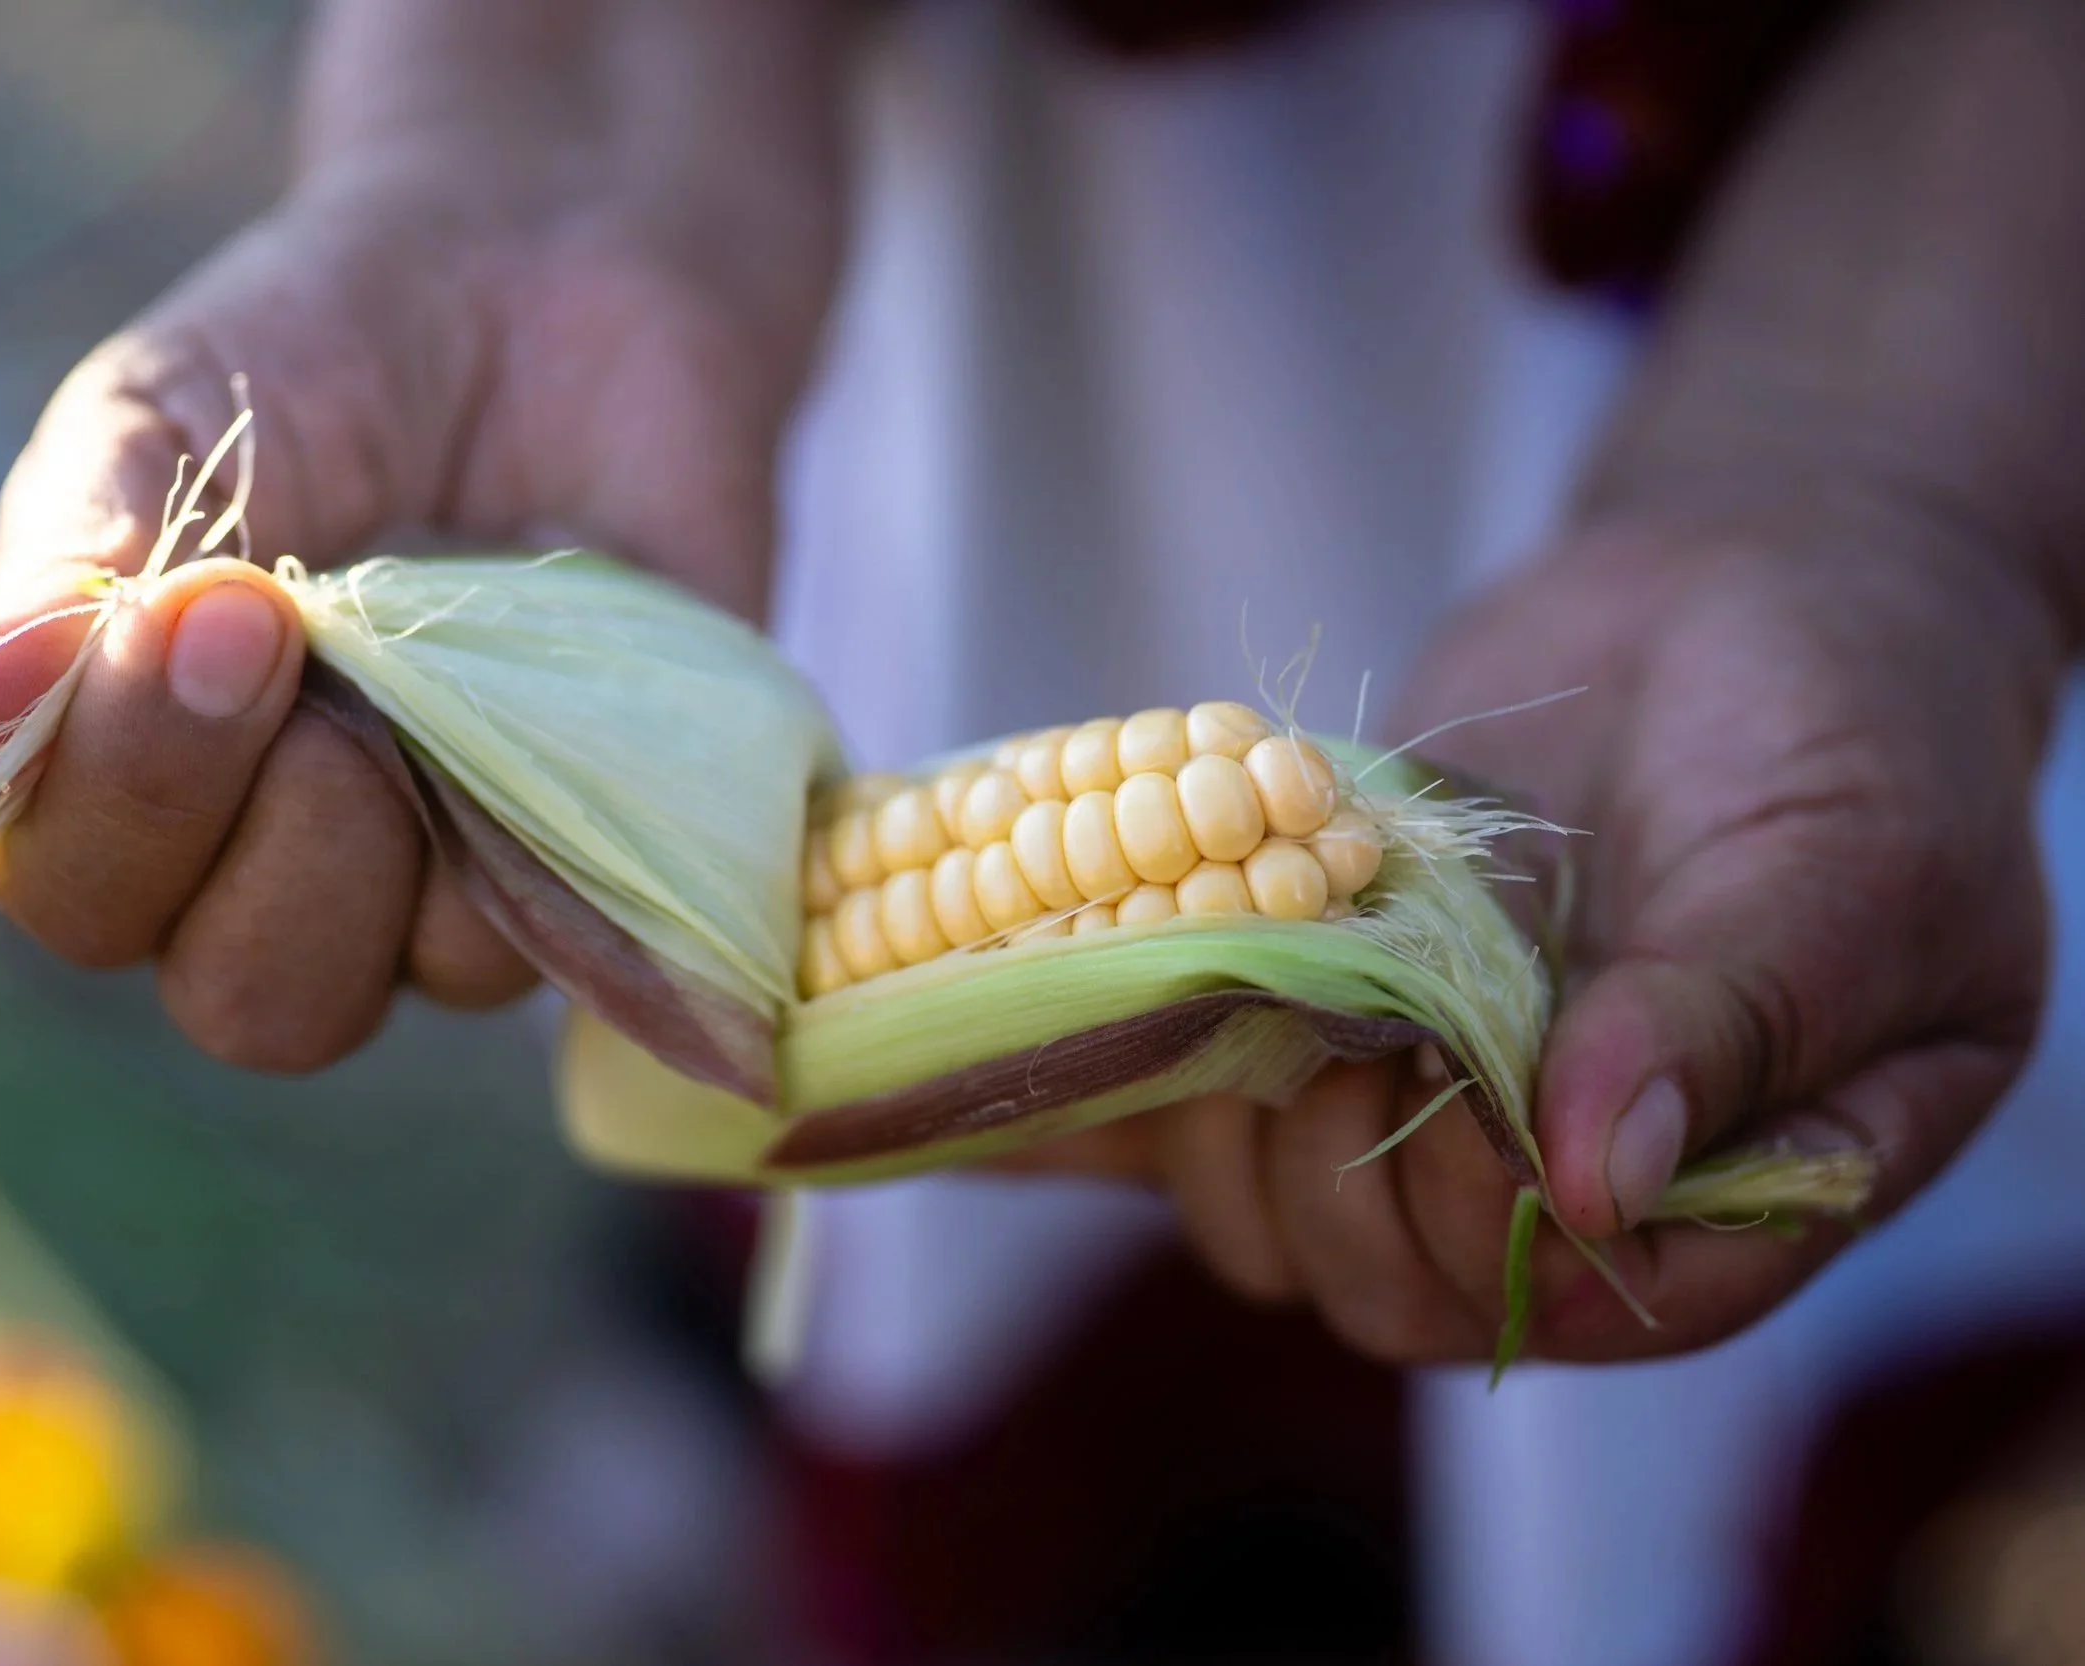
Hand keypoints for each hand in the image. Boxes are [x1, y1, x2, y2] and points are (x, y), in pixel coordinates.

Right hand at [0, 0, 842, 1070]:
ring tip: (420, 650)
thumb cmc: (315, 359)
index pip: (73, 892)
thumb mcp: (155, 422)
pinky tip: (539, 678)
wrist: (542, 283)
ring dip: (382, 821)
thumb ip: (58, 581)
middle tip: (276, 627)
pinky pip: (547, 929)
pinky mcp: (580, 864)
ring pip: (398, 985)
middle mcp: (276, 870)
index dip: (112, 792)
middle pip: (240, 999)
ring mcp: (436, 884)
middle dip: (240, 824)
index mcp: (129, 780)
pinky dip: (530, 809)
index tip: (186, 605)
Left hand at [1008, 507, 2060, 1364]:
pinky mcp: (1316, 1024)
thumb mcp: (1834, 866)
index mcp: (1742, 1191)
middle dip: (1365, 1176)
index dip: (1515, 1230)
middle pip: (1407, 1289)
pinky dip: (1104, 1082)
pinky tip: (1037, 1033)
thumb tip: (1595, 1185)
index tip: (1481, 1096)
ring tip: (1269, 982)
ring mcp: (1429, 1107)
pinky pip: (1195, 1107)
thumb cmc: (1847, 731)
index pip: (1599, 1305)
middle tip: (1373, 1024)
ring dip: (1242, 1123)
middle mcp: (1567, 1183)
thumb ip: (1726, 1021)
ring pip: (1277, 1223)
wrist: (1729, 600)